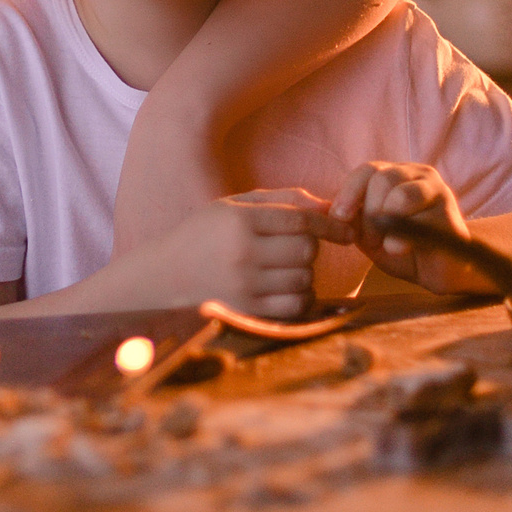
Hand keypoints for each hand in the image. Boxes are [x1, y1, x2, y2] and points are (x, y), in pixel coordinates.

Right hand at [163, 187, 344, 318]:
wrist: (166, 275)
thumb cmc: (205, 234)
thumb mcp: (235, 206)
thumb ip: (282, 200)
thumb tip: (329, 206)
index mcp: (239, 221)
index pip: (300, 220)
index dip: (329, 225)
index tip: (346, 230)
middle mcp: (243, 253)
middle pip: (306, 250)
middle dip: (310, 247)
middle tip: (295, 247)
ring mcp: (245, 286)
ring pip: (304, 278)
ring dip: (304, 272)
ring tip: (284, 267)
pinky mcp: (247, 311)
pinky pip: (295, 305)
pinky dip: (300, 297)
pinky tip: (286, 288)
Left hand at [329, 162, 476, 291]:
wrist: (438, 272)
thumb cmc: (400, 248)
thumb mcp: (367, 231)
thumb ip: (350, 217)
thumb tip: (321, 210)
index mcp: (395, 174)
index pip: (366, 171)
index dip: (349, 193)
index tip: (338, 218)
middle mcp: (417, 174)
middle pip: (381, 178)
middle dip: (368, 212)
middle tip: (368, 240)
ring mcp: (436, 189)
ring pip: (400, 192)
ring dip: (384, 222)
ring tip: (385, 245)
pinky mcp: (450, 211)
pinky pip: (420, 216)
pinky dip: (401, 235)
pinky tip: (397, 248)